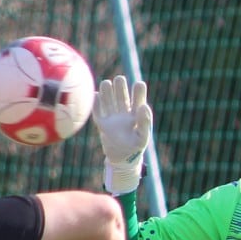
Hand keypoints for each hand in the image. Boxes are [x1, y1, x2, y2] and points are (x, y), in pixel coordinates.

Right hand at [93, 75, 152, 194]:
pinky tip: (95, 95)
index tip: (138, 84)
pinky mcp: (102, 123)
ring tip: (106, 84)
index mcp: (137, 114)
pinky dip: (95, 103)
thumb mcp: (143, 137)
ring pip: (109, 100)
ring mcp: (113, 117)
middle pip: (121, 95)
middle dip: (120, 87)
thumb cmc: (135, 149)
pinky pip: (98, 111)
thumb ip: (145, 123)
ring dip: (107, 91)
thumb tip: (144, 106)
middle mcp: (125, 113)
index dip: (138, 90)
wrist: (122, 160)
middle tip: (119, 79)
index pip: (138, 98)